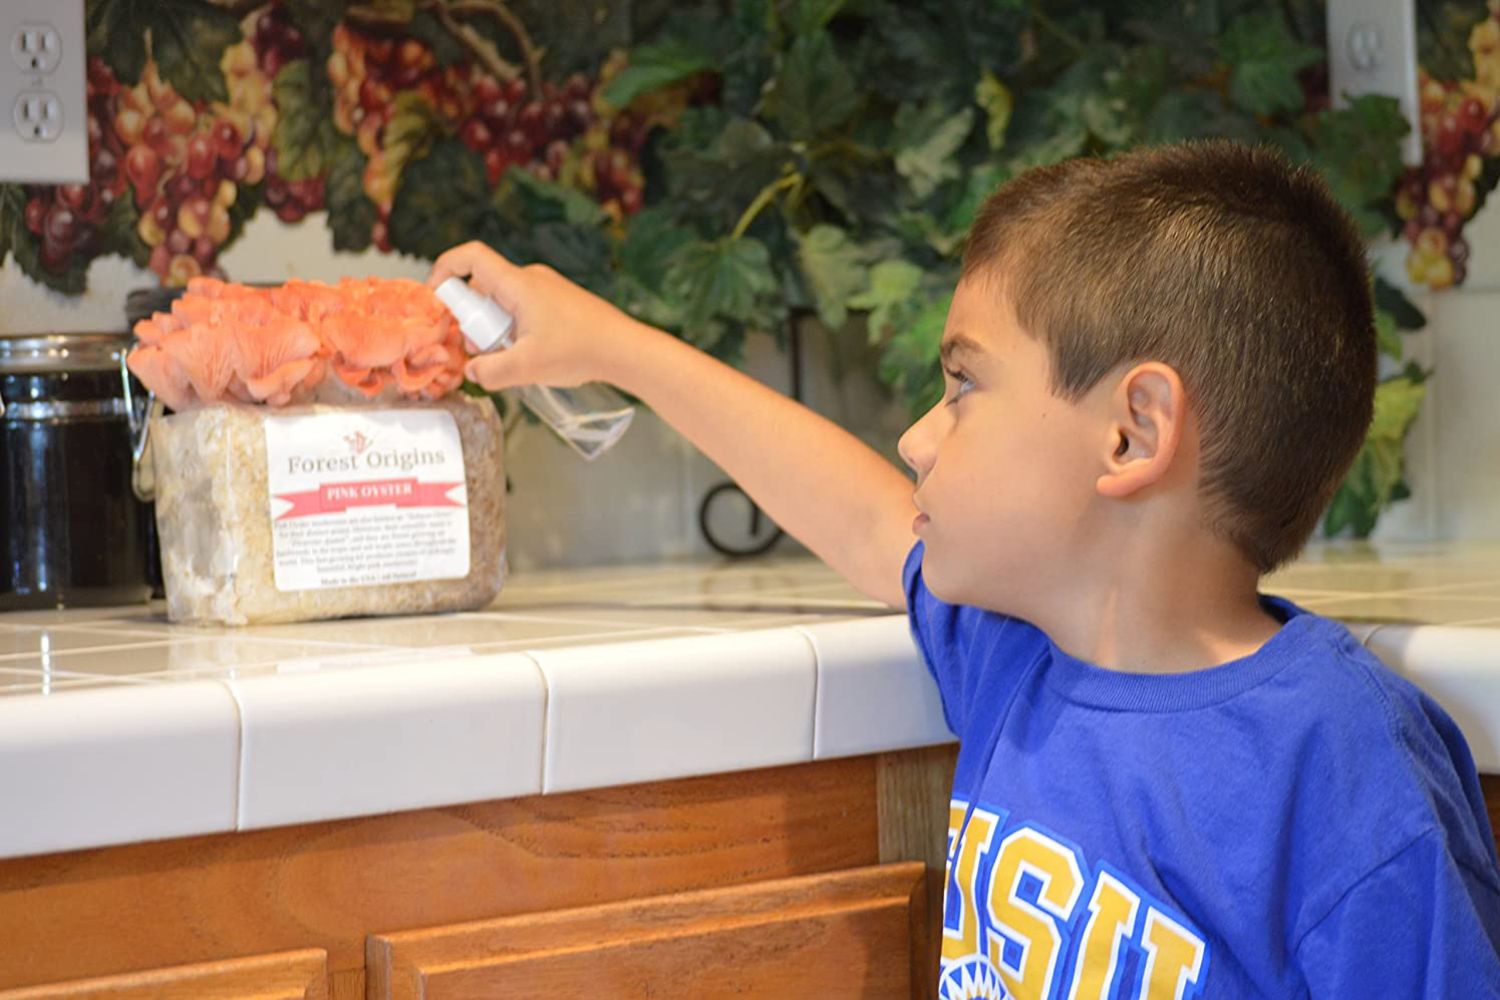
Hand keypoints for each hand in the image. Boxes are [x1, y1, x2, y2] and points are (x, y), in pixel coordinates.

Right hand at [427, 241, 637, 390]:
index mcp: (518, 284)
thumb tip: (472, 371)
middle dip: (471, 316)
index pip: (470, 256)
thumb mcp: (528, 367)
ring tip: (503, 356)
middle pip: (483, 285)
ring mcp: (546, 289)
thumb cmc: (580, 350)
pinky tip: (525, 355)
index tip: (435, 297)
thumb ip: (492, 371)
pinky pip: (522, 308)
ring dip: (493, 326)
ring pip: (503, 300)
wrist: (625, 349)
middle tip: (475, 347)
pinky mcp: (558, 302)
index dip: (445, 269)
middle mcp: (530, 279)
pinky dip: (513, 327)